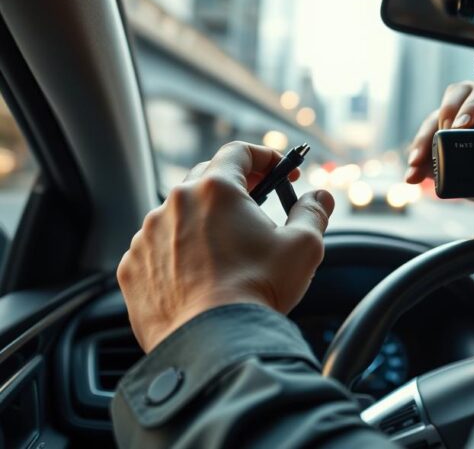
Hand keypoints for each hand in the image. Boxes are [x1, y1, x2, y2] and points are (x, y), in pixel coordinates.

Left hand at [117, 141, 335, 351]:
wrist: (213, 342)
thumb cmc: (258, 290)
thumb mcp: (304, 246)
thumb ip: (313, 212)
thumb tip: (320, 198)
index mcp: (215, 189)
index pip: (239, 152)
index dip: (265, 157)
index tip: (281, 173)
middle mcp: (175, 204)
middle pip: (206, 178)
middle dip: (235, 186)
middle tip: (257, 204)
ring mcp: (147, 236)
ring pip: (179, 215)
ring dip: (203, 222)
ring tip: (228, 249)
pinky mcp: (132, 268)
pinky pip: (157, 249)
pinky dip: (178, 253)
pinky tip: (200, 275)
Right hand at [405, 79, 473, 223]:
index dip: (472, 106)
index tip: (464, 124)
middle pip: (455, 98)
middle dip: (446, 117)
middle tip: (444, 133)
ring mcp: (454, 118)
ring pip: (434, 120)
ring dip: (424, 142)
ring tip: (418, 163)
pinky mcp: (438, 136)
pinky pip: (425, 143)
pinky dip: (418, 160)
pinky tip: (413, 174)